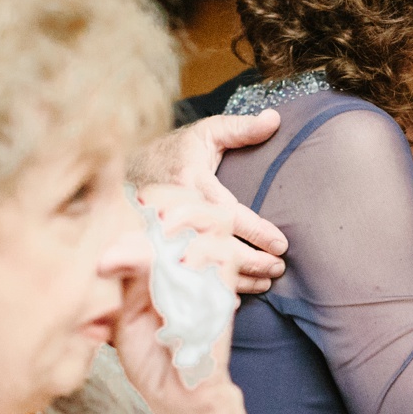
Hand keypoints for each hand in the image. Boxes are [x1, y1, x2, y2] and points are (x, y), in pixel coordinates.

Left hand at [98, 188, 244, 413]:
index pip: (162, 203)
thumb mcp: (120, 307)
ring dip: (184, 217)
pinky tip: (175, 265)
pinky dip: (197, 251)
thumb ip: (120, 271)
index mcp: (163, 255)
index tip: (121, 210)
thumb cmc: (148, 356)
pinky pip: (220, 252)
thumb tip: (108, 243)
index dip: (144, 198)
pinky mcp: (223, 291)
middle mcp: (190, 258)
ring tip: (160, 232)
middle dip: (163, 198)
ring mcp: (210, 273)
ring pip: (213, 216)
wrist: (177, 395)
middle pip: (190, 198)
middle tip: (140, 216)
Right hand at [128, 113, 288, 292]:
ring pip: (203, 262)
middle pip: (217, 243)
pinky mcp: (159, 246)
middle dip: (250, 259)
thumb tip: (275, 118)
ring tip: (266, 281)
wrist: (131, 168)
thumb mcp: (208, 132)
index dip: (255, 230)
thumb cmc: (179, 150)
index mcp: (190, 181)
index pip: (227, 211)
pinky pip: (189, 271)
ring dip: (236, 277)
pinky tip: (236, 295)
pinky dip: (212, 286)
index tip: (280, 244)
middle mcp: (175, 210)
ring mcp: (164, 232)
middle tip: (278, 267)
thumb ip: (241, 128)